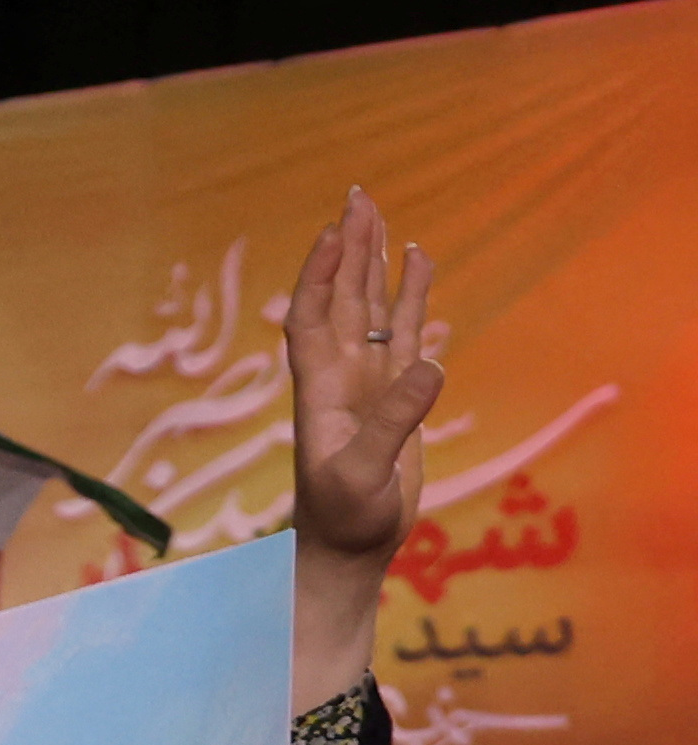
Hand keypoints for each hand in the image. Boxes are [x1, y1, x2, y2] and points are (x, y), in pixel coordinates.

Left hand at [284, 190, 441, 705]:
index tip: (334, 230)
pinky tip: (417, 268)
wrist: (348, 548)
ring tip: (383, 216)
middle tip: (358, 196)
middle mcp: (340, 377)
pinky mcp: (396, 397)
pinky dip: (410, 299)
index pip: (313, 315)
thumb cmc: (345, 518)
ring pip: (372, 310)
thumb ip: (394, 421)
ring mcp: (368, 383)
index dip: (319, 273)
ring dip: (375, 265)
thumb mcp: (364, 474)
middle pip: (341, 297)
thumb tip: (431, 364)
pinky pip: (403, 335)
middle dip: (347, 248)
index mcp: (321, 389)